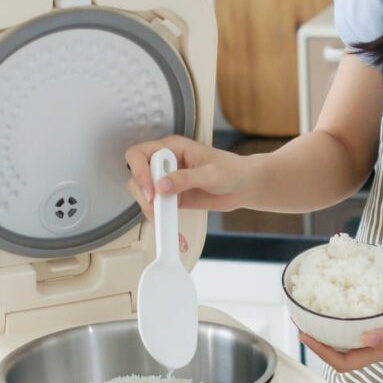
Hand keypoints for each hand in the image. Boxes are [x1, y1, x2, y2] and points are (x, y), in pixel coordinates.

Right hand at [125, 135, 256, 247]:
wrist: (245, 186)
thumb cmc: (233, 170)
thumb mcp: (210, 173)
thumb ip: (185, 179)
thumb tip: (161, 186)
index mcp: (172, 148)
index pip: (140, 154)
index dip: (139, 171)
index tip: (150, 190)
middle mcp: (166, 164)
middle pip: (137, 178)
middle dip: (144, 196)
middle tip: (158, 208)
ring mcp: (168, 182)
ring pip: (145, 197)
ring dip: (153, 213)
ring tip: (169, 224)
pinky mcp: (173, 199)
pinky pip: (159, 211)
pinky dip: (164, 224)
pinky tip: (175, 235)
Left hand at [299, 291, 382, 372]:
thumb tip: (364, 339)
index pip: (344, 362)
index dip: (321, 352)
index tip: (304, 335)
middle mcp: (381, 346)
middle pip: (343, 353)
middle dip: (320, 342)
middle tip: (304, 323)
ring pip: (351, 340)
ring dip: (333, 331)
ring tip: (317, 315)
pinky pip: (364, 325)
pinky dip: (349, 318)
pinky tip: (345, 303)